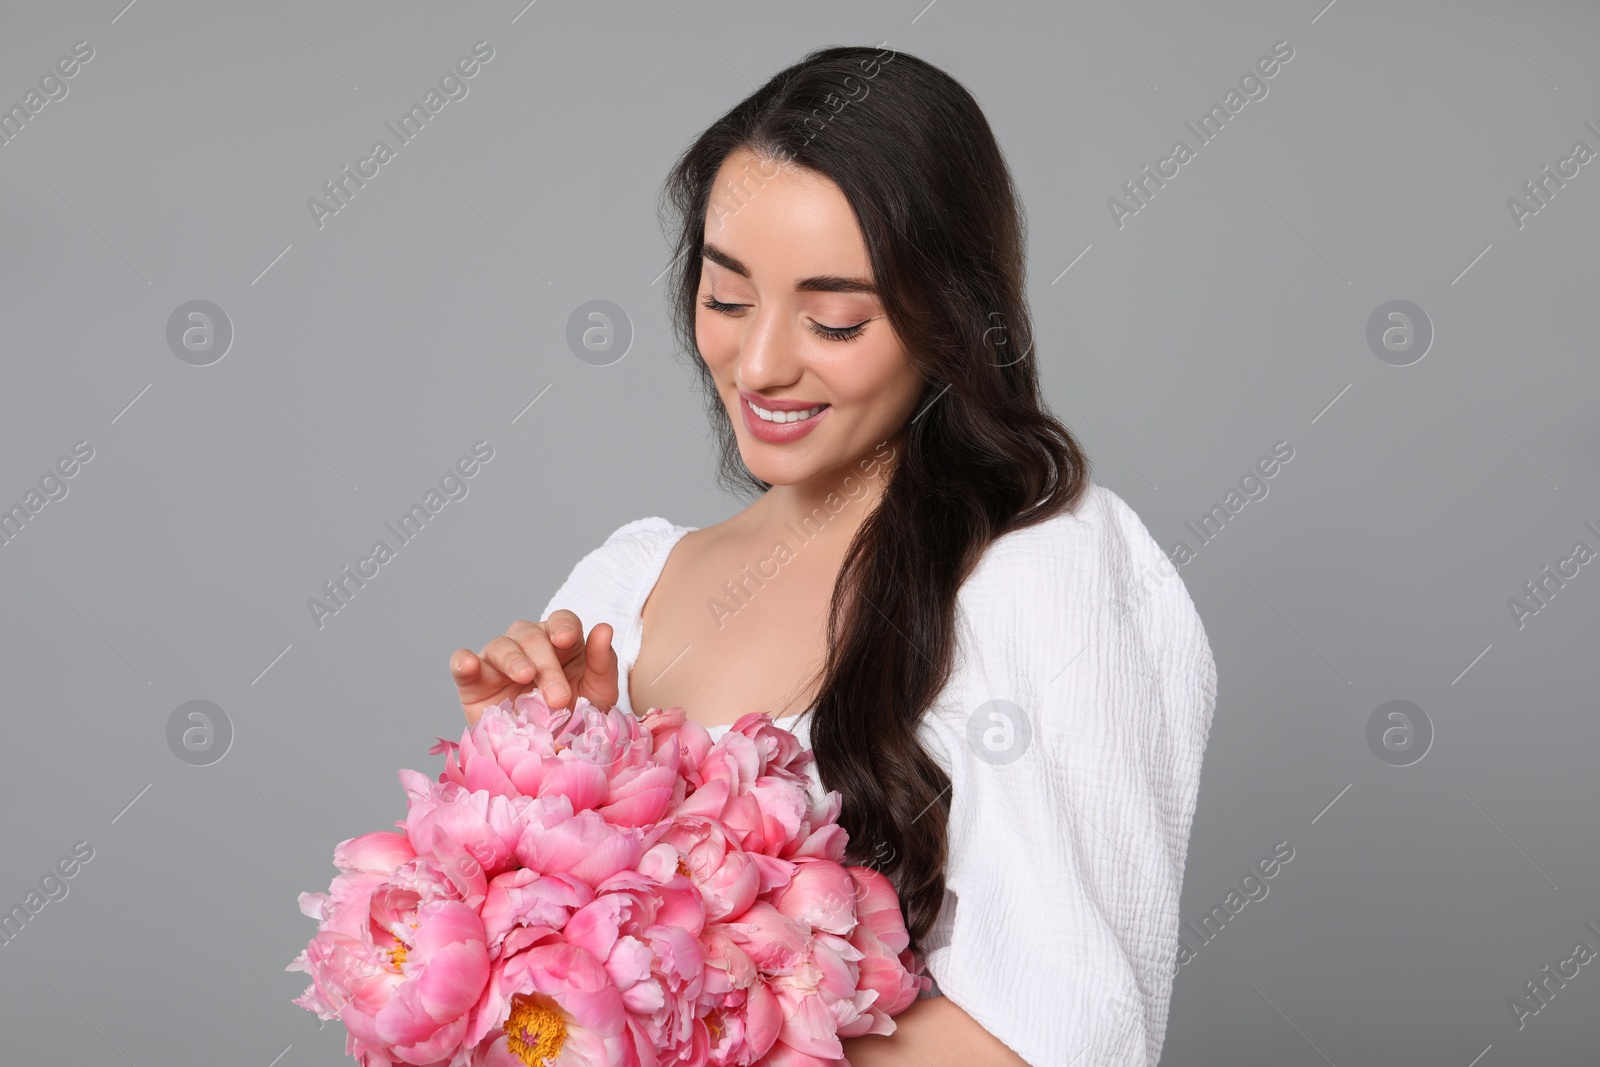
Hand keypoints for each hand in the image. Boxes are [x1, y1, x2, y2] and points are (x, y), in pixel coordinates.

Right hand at [450, 611, 619, 724]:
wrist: (549, 760)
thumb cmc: (576, 720)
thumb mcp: (598, 694)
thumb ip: (602, 662)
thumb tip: (604, 628)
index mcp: (561, 644)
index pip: (561, 621)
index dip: (563, 626)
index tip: (566, 640)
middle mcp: (528, 646)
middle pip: (531, 636)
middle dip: (546, 663)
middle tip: (558, 697)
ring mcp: (499, 662)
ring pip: (500, 645)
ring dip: (513, 660)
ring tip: (524, 677)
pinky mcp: (473, 683)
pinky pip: (461, 664)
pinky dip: (462, 661)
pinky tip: (469, 665)